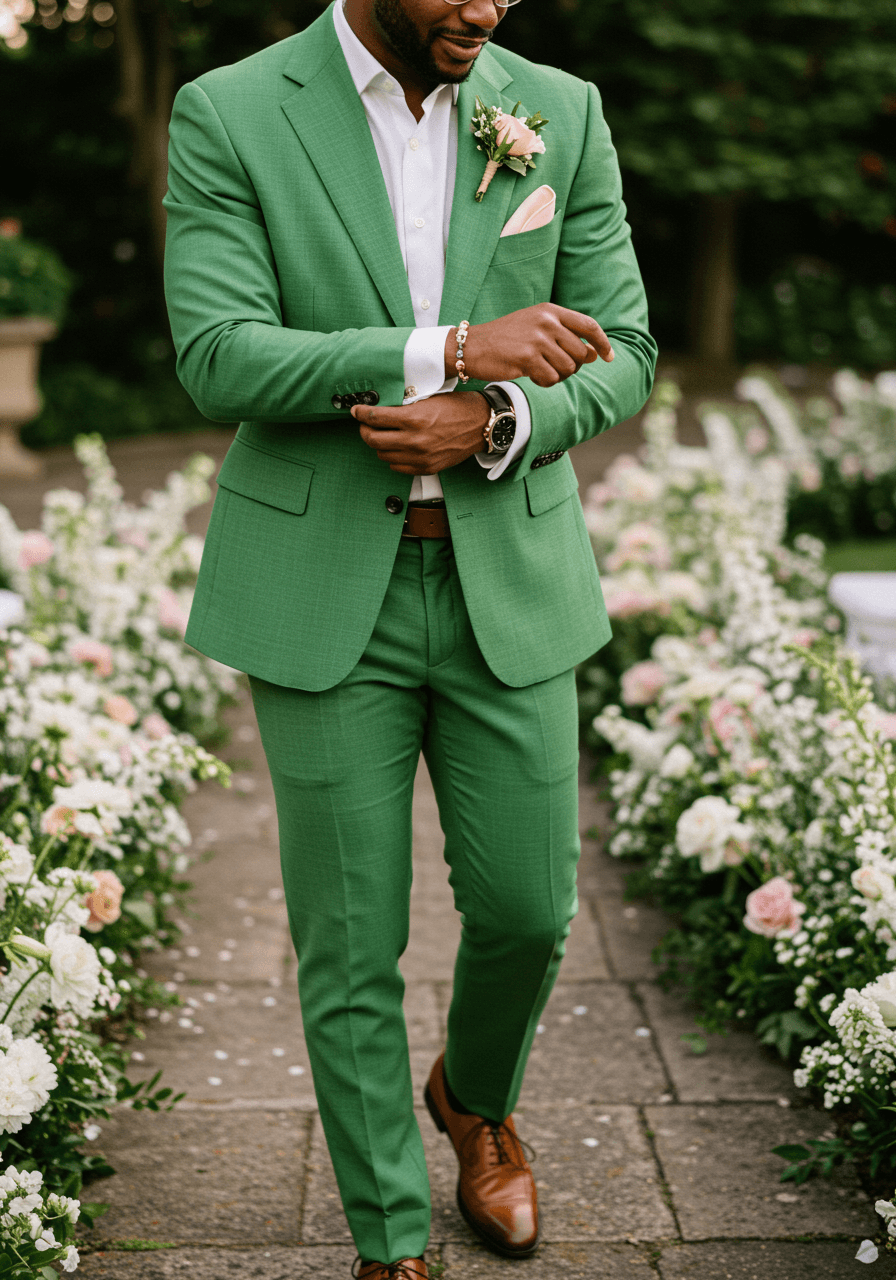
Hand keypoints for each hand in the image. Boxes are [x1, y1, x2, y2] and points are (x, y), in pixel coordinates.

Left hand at [352, 392, 489, 474]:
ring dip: (378, 445)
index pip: (375, 418)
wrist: (483, 425)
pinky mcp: (426, 468)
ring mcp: (420, 457)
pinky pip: (397, 467)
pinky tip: (396, 448)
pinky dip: (392, 457)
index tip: (356, 411)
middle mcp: (415, 440)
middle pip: (373, 440)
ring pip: (383, 455)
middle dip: (365, 430)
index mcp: (414, 419)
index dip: (361, 413)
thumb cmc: (458, 407)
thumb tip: (380, 410)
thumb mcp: (429, 400)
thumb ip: (404, 407)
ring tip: (383, 436)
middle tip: (365, 424)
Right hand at [446, 304, 613, 387]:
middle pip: (580, 352)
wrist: (472, 346)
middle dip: (573, 367)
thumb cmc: (506, 339)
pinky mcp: (527, 358)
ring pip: (568, 368)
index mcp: (551, 310)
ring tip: (540, 371)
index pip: (589, 326)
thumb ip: (564, 335)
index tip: (608, 357)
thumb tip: (593, 354)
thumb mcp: (535, 326)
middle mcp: (546, 322)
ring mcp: (537, 339)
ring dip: (557, 376)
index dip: (603, 344)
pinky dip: (544, 382)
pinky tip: (531, 375)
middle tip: (555, 369)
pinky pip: (551, 378)